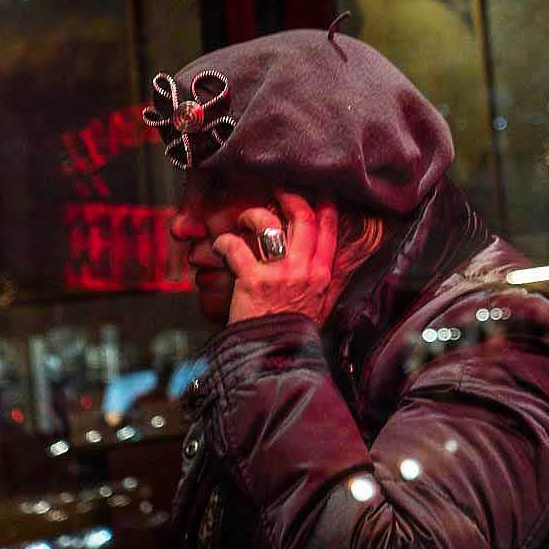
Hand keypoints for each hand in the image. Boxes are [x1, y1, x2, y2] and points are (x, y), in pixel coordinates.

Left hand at [215, 192, 338, 325]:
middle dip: (289, 196)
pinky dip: (224, 243)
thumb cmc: (294, 334)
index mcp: (322, 274)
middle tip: (278, 189)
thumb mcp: (319, 305)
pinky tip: (220, 246)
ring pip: (270, 224)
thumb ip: (320, 281)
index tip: (316, 192)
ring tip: (245, 218)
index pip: (328, 229)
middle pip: (302, 217)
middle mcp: (305, 269)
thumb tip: (320, 262)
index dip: (323, 205)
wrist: (277, 359)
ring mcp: (280, 274)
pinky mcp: (253, 280)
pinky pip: (236, 247)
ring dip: (254, 215)